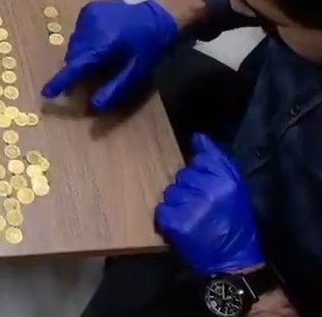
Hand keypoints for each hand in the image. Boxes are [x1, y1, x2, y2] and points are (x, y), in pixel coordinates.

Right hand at [41, 0, 177, 110]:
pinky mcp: (89, 9)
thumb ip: (115, 88)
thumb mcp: (138, 70)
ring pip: (75, 44)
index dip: (61, 81)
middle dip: (77, 68)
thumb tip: (94, 105)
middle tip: (90, 75)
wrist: (159, 13)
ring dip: (81, 54)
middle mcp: (91, 26)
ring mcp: (88, 15)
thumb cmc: (151, 45)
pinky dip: (85, 41)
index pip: (76, 65)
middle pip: (74, 56)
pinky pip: (79, 32)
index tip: (46, 94)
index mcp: (104, 42)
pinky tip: (100, 40)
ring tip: (100, 56)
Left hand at [155, 133, 263, 274]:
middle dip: (188, 188)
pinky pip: (161, 209)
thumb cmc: (236, 223)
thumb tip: (197, 137)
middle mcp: (209, 190)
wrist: (233, 262)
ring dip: (177, 203)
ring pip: (170, 191)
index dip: (199, 170)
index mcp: (227, 180)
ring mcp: (190, 206)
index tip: (205, 183)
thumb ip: (217, 161)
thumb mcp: (236, 188)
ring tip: (192, 216)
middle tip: (201, 205)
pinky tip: (181, 225)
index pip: (201, 158)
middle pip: (182, 175)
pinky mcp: (175, 222)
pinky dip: (168, 217)